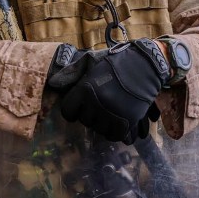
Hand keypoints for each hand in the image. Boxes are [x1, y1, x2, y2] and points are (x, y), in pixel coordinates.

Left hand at [47, 38, 169, 143]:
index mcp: (85, 88)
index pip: (68, 111)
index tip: (80, 106)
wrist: (145, 64)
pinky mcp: (127, 120)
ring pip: (99, 129)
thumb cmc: (116, 63)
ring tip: (109, 112)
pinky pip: (114, 135)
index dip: (73, 109)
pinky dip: (115, 132)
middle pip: (85, 121)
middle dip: (90, 114)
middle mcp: (96, 103)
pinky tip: (116, 123)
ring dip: (102, 123)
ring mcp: (112, 113)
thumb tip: (53, 84)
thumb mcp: (91, 61)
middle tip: (99, 104)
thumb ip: (72, 73)